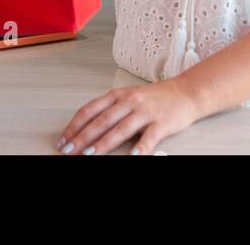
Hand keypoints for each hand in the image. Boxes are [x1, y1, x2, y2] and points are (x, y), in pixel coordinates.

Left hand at [56, 77, 202, 154]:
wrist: (186, 92)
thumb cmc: (155, 97)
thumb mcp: (129, 97)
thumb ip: (110, 109)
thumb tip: (86, 127)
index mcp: (118, 94)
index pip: (90, 110)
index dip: (74, 125)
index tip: (63, 139)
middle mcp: (130, 101)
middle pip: (101, 120)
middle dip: (83, 137)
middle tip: (69, 150)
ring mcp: (145, 111)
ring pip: (120, 129)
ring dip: (103, 143)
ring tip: (90, 155)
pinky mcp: (162, 123)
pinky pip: (149, 137)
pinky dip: (140, 148)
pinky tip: (132, 157)